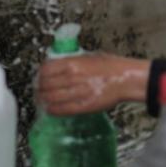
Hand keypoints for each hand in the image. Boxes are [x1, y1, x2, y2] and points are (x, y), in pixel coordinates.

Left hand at [36, 54, 150, 115]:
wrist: (125, 79)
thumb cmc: (111, 66)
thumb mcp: (88, 56)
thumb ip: (72, 61)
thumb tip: (58, 66)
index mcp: (72, 63)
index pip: (45, 69)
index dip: (39, 75)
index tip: (40, 78)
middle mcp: (72, 77)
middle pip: (45, 85)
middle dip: (39, 89)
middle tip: (39, 91)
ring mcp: (77, 92)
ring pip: (49, 98)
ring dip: (43, 100)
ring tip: (43, 101)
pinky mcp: (83, 106)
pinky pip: (61, 109)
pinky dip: (52, 110)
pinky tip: (51, 109)